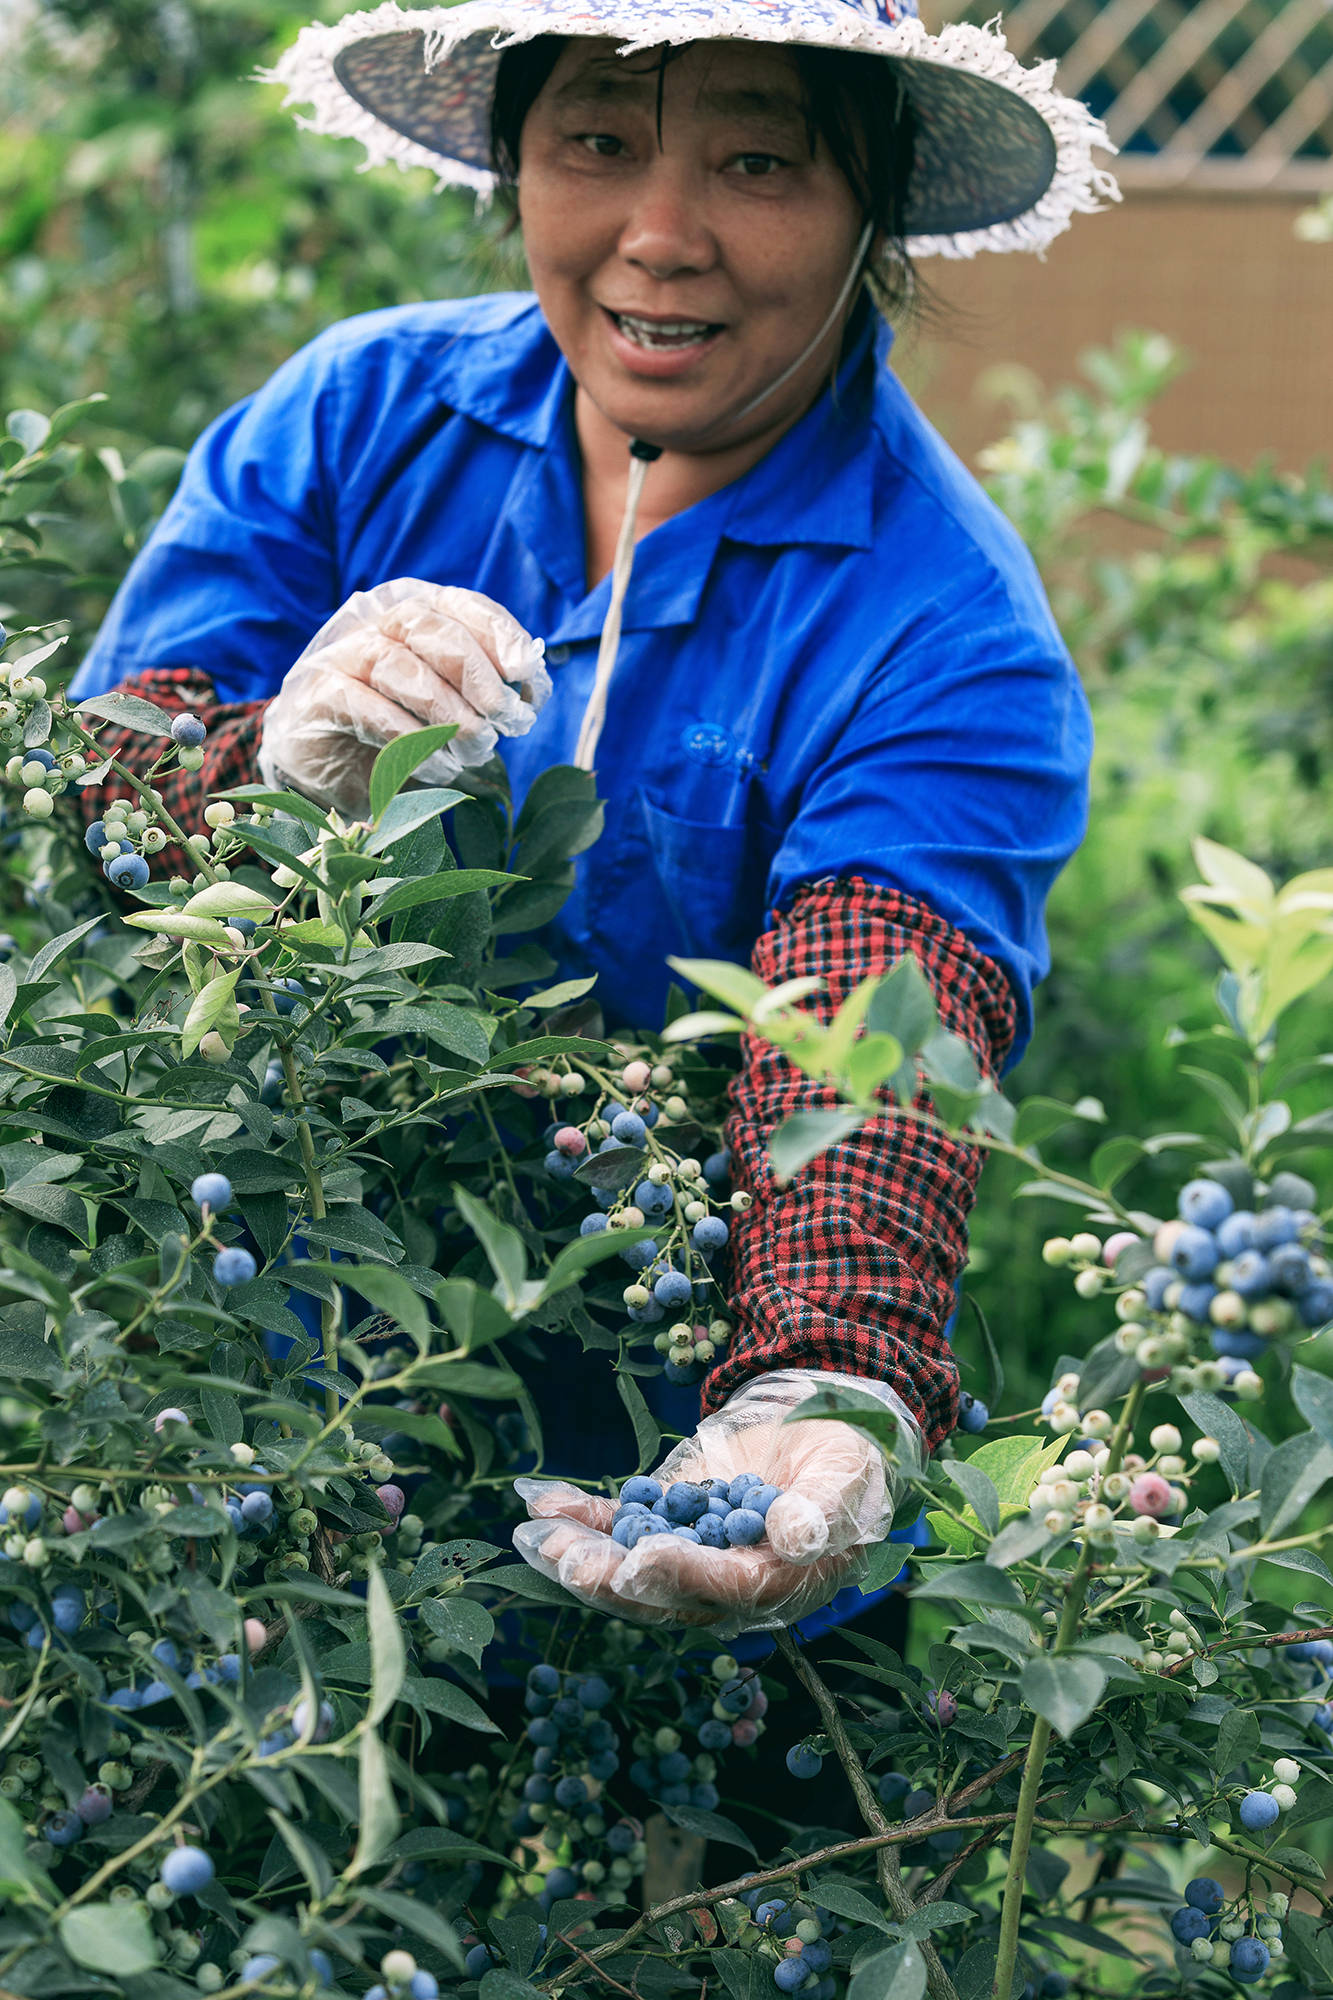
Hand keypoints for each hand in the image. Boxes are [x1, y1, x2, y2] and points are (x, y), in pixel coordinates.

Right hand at [259, 578, 550, 813]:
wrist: (323, 767)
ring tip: (475, 746)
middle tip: (504, 717)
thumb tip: (530, 694)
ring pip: (394, 662)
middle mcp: (373, 625)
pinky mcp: (316, 697)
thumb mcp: (449, 709)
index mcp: (413, 616)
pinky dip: (407, 736)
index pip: (458, 604)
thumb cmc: (396, 732)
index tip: (525, 669)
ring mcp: (339, 657)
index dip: (496, 631)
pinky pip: (363, 705)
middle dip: (474, 671)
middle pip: (424, 624)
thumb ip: (486, 695)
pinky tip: (438, 765)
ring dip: (444, 709)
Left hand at [511, 1372, 920, 1636]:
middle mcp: (723, 1584)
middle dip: (604, 1574)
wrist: (826, 1433)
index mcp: (776, 1585)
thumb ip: (818, 1512)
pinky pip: (618, 1524)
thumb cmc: (847, 1466)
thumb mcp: (844, 1481)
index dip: (680, 1575)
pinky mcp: (665, 1523)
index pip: (724, 1587)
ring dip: (578, 1549)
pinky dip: (580, 1514)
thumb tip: (793, 1537)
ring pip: (626, 1563)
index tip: (639, 1559)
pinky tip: (540, 1498)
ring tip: (534, 1529)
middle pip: (658, 1591)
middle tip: (557, 1554)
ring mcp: (688, 1554)